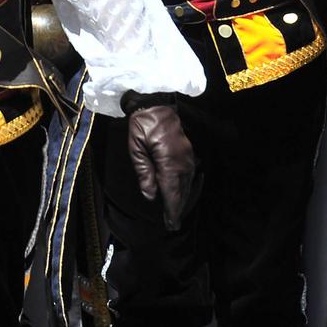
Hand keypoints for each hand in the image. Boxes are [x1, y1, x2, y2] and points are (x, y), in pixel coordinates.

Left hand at [121, 92, 196, 230]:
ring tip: (176, 212)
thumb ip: (144, 173)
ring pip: (188, 184)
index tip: (171, 224)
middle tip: (173, 224)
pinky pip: (189, 174)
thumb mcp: (136, 149)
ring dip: (182, 198)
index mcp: (169, 162)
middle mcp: (183, 162)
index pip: (172, 192)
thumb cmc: (142, 124)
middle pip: (182, 191)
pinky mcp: (188, 151)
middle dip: (177, 208)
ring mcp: (188, 156)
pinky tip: (182, 192)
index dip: (172, 210)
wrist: (156, 102)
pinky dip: (186, 186)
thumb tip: (150, 195)